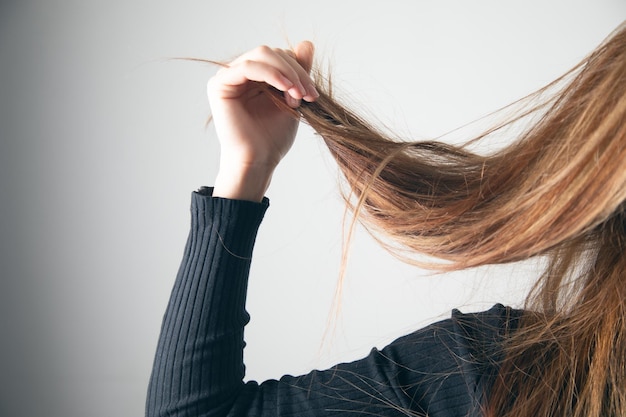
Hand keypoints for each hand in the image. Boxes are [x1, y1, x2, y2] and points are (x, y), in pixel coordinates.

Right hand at [207, 41, 317, 200]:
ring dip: (286, 72)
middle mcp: (239, 73)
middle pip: (272, 52)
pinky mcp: (219, 85)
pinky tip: (286, 88)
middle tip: (309, 95)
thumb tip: (306, 43)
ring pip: (262, 54)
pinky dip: (271, 73)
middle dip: (295, 71)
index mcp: (254, 76)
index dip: (300, 70)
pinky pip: (249, 67)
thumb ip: (298, 72)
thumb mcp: (292, 98)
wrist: (258, 161)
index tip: (313, 95)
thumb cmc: (273, 137)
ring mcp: (227, 77)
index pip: (280, 56)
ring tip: (298, 94)